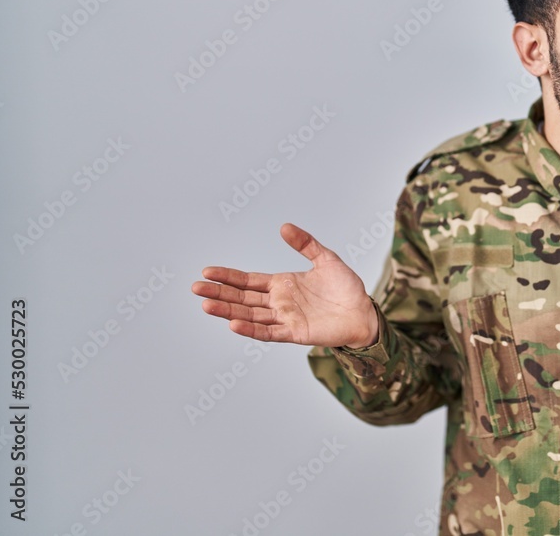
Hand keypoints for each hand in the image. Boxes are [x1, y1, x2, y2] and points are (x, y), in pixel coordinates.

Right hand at [191, 223, 378, 347]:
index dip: (228, 276)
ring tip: (206, 305)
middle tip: (196, 288)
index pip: (248, 281)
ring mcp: (285, 318)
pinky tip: (234, 324)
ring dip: (228, 310)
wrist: (364, 312)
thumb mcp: (326, 259)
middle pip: (242, 298)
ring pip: (250, 315)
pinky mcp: (295, 332)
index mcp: (282, 284)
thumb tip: (283, 227)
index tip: (207, 272)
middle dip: (219, 293)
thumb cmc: (346, 288)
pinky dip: (251, 329)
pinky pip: (268, 332)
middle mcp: (279, 302)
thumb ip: (305, 244)